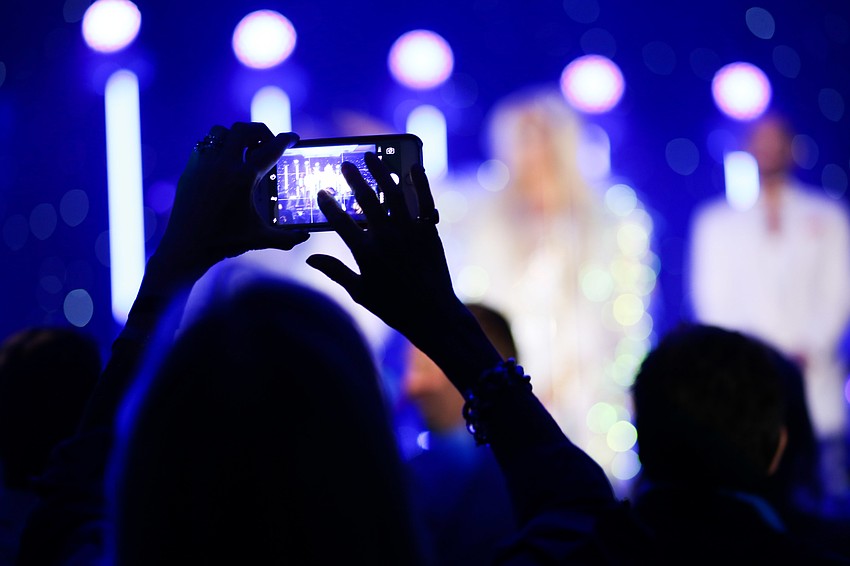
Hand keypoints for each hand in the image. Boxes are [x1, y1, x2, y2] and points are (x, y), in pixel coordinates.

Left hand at [156, 122, 308, 274]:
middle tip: (268, 143)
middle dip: (260, 131)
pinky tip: (224, 161)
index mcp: (244, 178)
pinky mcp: (190, 169)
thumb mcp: (260, 239)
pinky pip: (204, 145)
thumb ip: (287, 238)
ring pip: (221, 131)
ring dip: (236, 135)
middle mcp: (223, 165)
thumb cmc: (224, 242)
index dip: (286, 140)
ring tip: (244, 148)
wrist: (185, 247)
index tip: (294, 137)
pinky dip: (218, 146)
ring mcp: (204, 164)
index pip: (271, 149)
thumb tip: (306, 237)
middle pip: (245, 130)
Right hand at [307, 154, 500, 389]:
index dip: (328, 205)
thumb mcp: (359, 292)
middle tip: (345, 164)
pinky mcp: (430, 231)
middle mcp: (388, 238)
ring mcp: (410, 232)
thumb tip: (309, 257)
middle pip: (366, 200)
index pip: (341, 222)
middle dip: (354, 179)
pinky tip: (414, 167)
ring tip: (372, 157)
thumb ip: (335, 271)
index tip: (321, 192)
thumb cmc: (394, 307)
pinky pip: (425, 201)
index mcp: (366, 253)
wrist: (433, 314)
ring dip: (381, 172)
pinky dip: (420, 183)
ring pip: (393, 194)